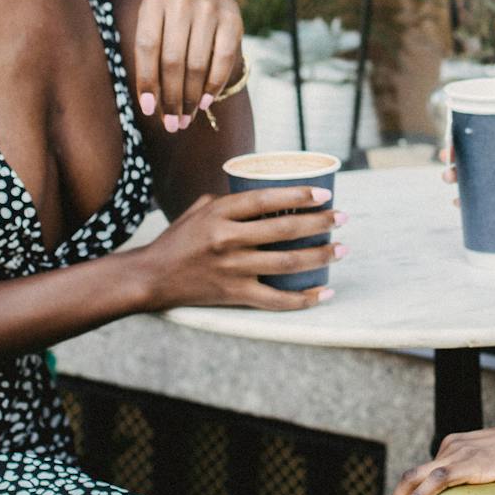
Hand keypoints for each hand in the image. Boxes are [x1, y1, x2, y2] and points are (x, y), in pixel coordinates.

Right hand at [132, 188, 343, 311]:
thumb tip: (268, 194)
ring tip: (342, 249)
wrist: (152, 278)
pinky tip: (324, 292)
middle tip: (342, 218)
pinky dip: (303, 299)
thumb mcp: (200, 210)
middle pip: (283, 231)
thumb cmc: (179, 240)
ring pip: (286, 263)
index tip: (325, 195)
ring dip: (319, 256)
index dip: (298, 196)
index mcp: (219, 214)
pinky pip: (275, 299)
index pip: (265, 200)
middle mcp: (227, 240)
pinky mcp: (233, 294)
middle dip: (319, 224)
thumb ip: (231, 201)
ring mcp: (231, 269)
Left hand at [133, 0, 241, 131]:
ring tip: (187, 118)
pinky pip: (223, 59)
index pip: (146, 47)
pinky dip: (214, 85)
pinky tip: (206, 102)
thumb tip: (154, 109)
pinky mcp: (232, 17)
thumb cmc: (173, 36)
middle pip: (172, 59)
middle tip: (173, 123)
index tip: (148, 110)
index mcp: (153, 3)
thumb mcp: (157, 42)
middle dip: (172, 97)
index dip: (147, 81)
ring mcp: (208, 6)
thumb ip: (152, 69)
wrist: (208, 12)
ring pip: (197, 63)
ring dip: (192, 97)